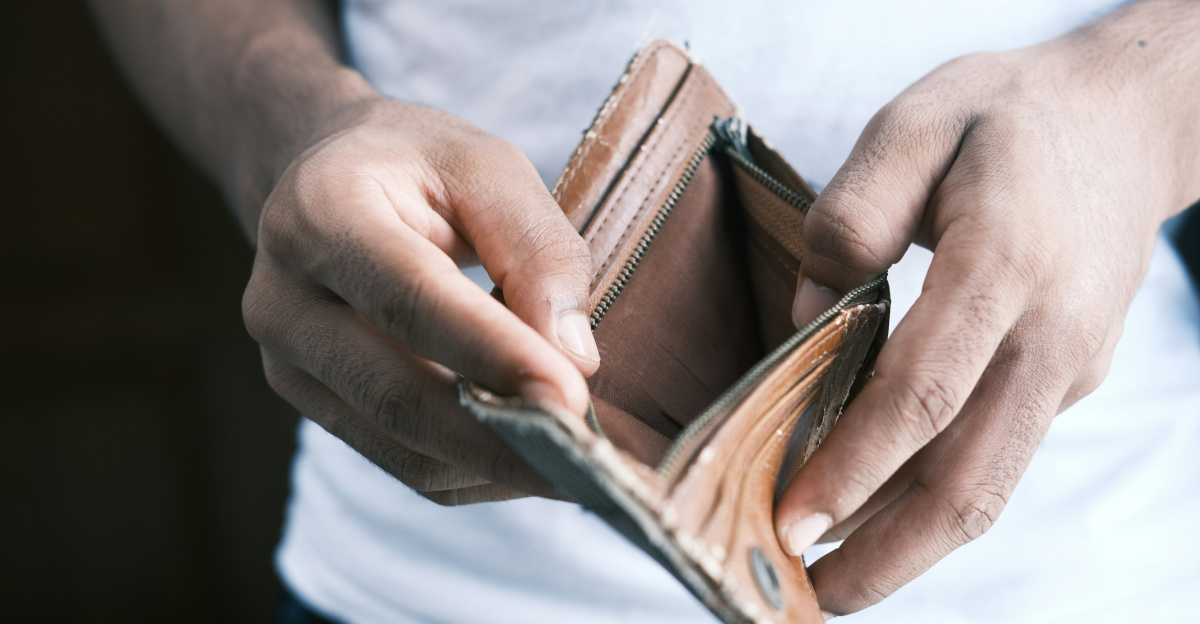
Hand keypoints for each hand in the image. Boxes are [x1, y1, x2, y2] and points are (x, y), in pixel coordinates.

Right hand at [242, 96, 600, 504]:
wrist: (327, 179)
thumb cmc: (418, 166)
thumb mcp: (489, 168)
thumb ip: (537, 250)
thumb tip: (574, 359)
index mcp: (322, 212)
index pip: (411, 299)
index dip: (493, 355)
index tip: (571, 398)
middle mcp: (284, 297)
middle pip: (396, 395)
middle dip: (501, 438)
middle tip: (589, 460)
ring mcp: (287, 362)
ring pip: (401, 446)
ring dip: (495, 465)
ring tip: (575, 463)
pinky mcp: (312, 404)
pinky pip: (402, 463)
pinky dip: (474, 471)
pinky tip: (529, 455)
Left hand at [776, 1, 1199, 615]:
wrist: (1124, 123)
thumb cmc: (1006, 118)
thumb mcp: (917, 123)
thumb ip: (852, 215)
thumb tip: (808, 316)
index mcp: (1005, 263)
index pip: (924, 392)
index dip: (855, 466)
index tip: (790, 520)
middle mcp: (1047, 334)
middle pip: (969, 477)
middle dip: (886, 553)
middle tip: (807, 599)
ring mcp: (1066, 366)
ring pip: (990, 484)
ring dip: (911, 547)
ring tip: (835, 581)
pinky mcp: (1066, 380)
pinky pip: (996, 453)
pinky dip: (935, 498)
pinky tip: (876, 511)